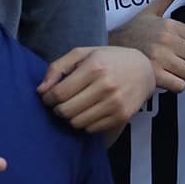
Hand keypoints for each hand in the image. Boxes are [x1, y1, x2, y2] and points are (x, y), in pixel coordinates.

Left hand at [37, 46, 154, 132]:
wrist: (144, 70)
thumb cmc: (109, 59)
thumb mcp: (83, 54)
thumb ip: (58, 68)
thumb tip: (41, 90)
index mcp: (95, 67)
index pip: (59, 93)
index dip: (48, 98)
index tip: (48, 97)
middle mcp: (106, 86)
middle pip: (66, 111)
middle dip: (57, 109)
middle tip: (60, 103)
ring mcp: (115, 103)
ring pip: (77, 123)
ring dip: (70, 117)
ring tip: (74, 107)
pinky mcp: (121, 117)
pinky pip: (91, 129)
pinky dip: (84, 123)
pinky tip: (88, 112)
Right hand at [109, 0, 184, 92]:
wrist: (110, 48)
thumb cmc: (134, 32)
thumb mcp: (152, 11)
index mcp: (171, 25)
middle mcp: (167, 40)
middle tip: (179, 62)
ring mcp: (161, 58)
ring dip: (184, 76)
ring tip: (173, 71)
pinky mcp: (154, 75)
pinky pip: (180, 86)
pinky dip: (175, 86)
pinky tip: (165, 79)